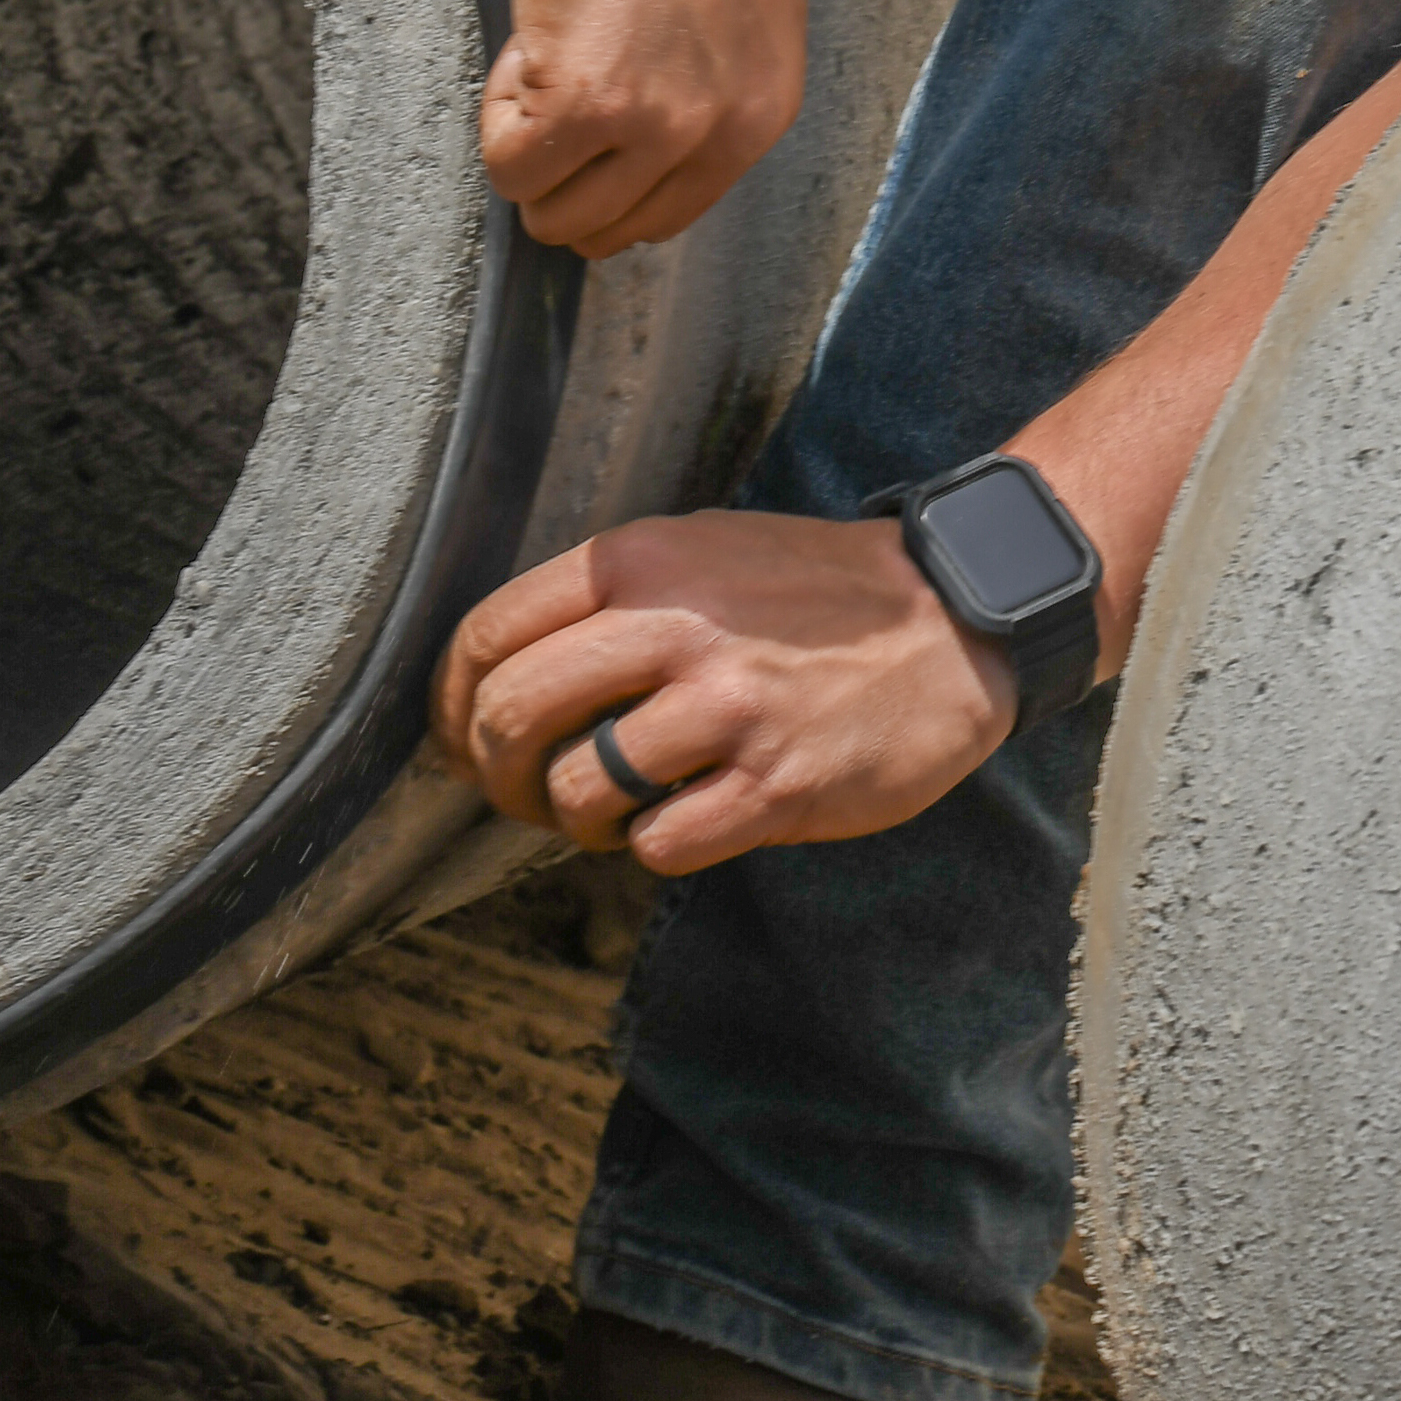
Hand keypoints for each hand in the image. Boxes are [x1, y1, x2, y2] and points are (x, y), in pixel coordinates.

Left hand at [432, 511, 1012, 873]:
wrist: (950, 617)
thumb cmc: (806, 592)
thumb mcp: (696, 552)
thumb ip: (603, 603)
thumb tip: (494, 680)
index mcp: (638, 560)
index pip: (488, 634)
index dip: (450, 704)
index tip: (457, 741)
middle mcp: (671, 625)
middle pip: (511, 715)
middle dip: (493, 774)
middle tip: (519, 795)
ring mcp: (725, 707)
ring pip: (579, 789)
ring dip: (574, 821)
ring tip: (607, 813)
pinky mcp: (776, 783)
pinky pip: (661, 844)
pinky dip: (652, 847)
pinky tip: (679, 822)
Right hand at [478, 0, 807, 254]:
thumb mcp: (740, 1)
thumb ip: (702, 79)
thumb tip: (642, 121)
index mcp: (761, 112)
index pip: (667, 212)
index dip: (608, 171)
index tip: (587, 119)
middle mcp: (715, 133)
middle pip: (606, 227)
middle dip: (563, 170)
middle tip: (552, 81)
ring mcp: (649, 120)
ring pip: (550, 207)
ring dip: (526, 143)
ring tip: (541, 52)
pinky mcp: (582, 94)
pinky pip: (509, 158)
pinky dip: (497, 112)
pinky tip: (527, 36)